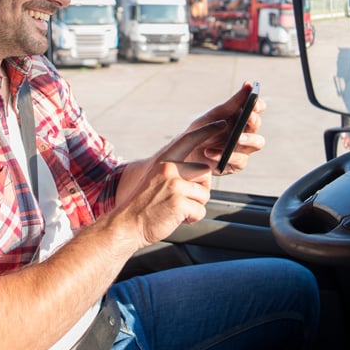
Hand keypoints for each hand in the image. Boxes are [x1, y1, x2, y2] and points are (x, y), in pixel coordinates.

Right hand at [112, 121, 225, 248]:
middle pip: (205, 172)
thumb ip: (176, 172)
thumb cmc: (144, 206)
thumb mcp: (156, 180)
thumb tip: (203, 173)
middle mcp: (169, 169)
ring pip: (204, 194)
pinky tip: (176, 218)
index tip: (222, 124)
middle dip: (200, 189)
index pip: (188, 140)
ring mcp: (174, 185)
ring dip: (195, 206)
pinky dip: (192, 219)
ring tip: (176, 210)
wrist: (127, 224)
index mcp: (164, 161)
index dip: (207, 131)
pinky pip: (200, 211)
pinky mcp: (179, 202)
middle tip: (183, 200)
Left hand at [182, 81, 266, 174]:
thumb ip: (233, 102)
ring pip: (257, 143)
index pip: (257, 109)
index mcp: (241, 118)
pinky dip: (224, 155)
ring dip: (248, 139)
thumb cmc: (202, 130)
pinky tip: (210, 152)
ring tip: (237, 138)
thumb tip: (248, 84)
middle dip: (253, 121)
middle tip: (248, 117)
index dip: (258, 105)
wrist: (185, 153)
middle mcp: (246, 133)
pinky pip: (238, 160)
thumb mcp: (215, 115)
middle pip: (257, 125)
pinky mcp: (236, 165)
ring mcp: (243, 149)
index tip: (254, 101)